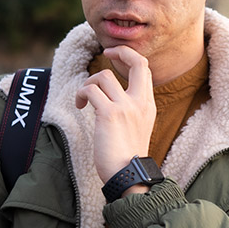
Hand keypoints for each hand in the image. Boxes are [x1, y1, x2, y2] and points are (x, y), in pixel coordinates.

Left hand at [76, 46, 156, 183]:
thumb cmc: (127, 157)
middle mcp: (140, 102)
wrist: (129, 176)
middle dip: (119, 51)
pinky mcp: (108, 114)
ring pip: (104, 75)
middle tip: (105, 53)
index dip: (129, 56)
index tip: (114, 55)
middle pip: (136, 61)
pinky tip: (80, 106)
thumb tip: (112, 96)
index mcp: (148, 105)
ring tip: (84, 99)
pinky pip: (90, 90)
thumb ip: (132, 109)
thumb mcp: (139, 127)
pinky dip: (81, 94)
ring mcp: (126, 107)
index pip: (145, 68)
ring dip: (89, 83)